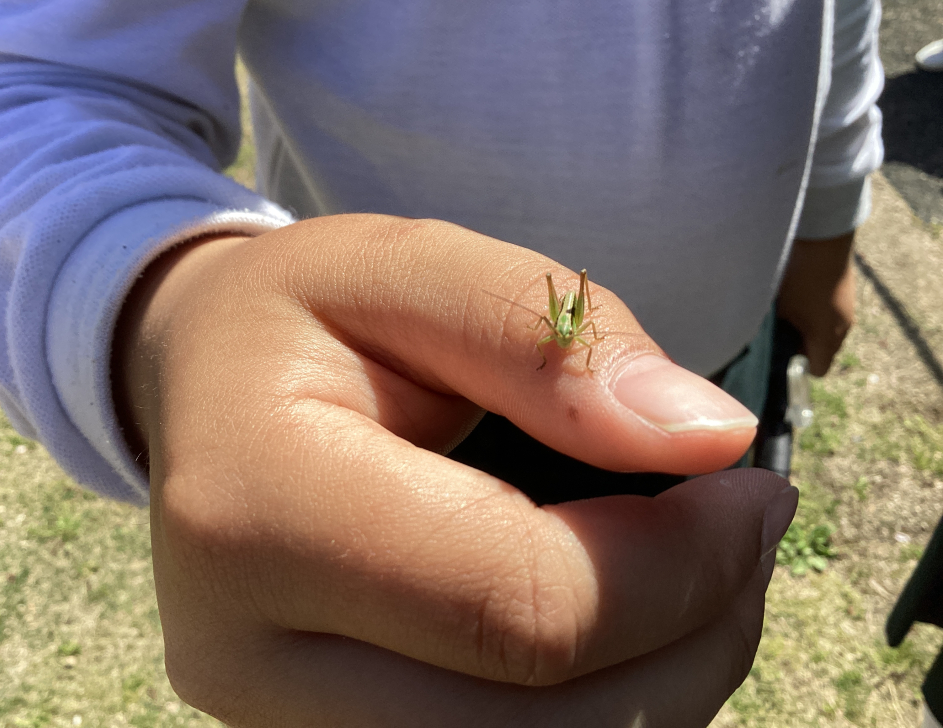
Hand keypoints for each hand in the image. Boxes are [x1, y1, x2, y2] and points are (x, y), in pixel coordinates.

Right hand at [112, 214, 795, 726]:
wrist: (202, 392)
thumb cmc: (301, 318)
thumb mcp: (407, 269)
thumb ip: (548, 337)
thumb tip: (705, 438)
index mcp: (258, 511)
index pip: (519, 607)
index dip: (678, 566)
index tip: (748, 487)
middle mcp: (242, 656)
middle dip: (691, 645)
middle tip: (744, 538)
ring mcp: (269, 725)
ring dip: (656, 691)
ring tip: (692, 578)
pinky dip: (595, 710)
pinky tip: (618, 623)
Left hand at [776, 231, 856, 376]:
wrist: (824, 239)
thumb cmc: (798, 278)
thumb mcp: (781, 310)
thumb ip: (777, 333)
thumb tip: (765, 345)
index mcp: (828, 338)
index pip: (819, 369)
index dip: (799, 367)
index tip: (782, 354)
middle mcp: (843, 328)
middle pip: (824, 351)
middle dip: (803, 346)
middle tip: (781, 331)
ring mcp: (848, 310)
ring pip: (827, 332)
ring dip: (810, 327)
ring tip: (790, 311)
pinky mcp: (847, 294)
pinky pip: (832, 314)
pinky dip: (817, 311)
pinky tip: (801, 295)